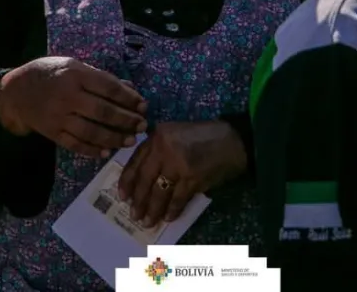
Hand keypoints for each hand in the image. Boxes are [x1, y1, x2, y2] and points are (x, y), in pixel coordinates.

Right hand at [0, 57, 148, 156]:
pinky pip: (75, 144)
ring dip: (114, 138)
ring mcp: (59, 116)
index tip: (143, 105)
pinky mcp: (52, 133)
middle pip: (102, 111)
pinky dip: (92, 150)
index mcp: (75, 75)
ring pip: (91, 131)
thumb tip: (130, 89)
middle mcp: (67, 96)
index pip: (108, 87)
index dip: (128, 98)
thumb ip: (100, 78)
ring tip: (130, 140)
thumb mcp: (73, 65)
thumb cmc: (49, 73)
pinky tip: (106, 152)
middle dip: (126, 120)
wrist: (15, 92)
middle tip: (142, 125)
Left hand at [118, 121, 246, 227]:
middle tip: (134, 215)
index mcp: (158, 136)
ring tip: (148, 221)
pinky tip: (168, 217)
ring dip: (152, 210)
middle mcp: (164, 148)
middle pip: (145, 179)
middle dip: (138, 200)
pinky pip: (177, 198)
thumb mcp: (176, 134)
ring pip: (159, 192)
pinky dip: (172, 210)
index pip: (135, 161)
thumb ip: (159, 150)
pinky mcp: (193, 178)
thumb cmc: (205, 136)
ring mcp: (178, 164)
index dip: (127, 181)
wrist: (234, 140)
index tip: (122, 196)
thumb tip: (144, 179)